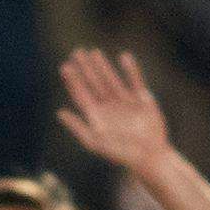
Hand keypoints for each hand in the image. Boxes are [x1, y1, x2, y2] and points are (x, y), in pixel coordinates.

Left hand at [56, 48, 171, 173]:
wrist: (150, 157)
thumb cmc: (121, 154)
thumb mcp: (96, 142)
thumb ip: (78, 127)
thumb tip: (59, 112)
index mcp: (95, 117)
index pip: (80, 95)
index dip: (72, 81)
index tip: (65, 66)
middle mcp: (108, 108)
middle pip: (93, 83)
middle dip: (84, 68)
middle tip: (76, 52)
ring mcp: (125, 102)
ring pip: (111, 80)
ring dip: (102, 66)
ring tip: (94, 52)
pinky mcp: (142, 100)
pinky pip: (134, 81)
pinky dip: (130, 69)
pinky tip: (124, 57)